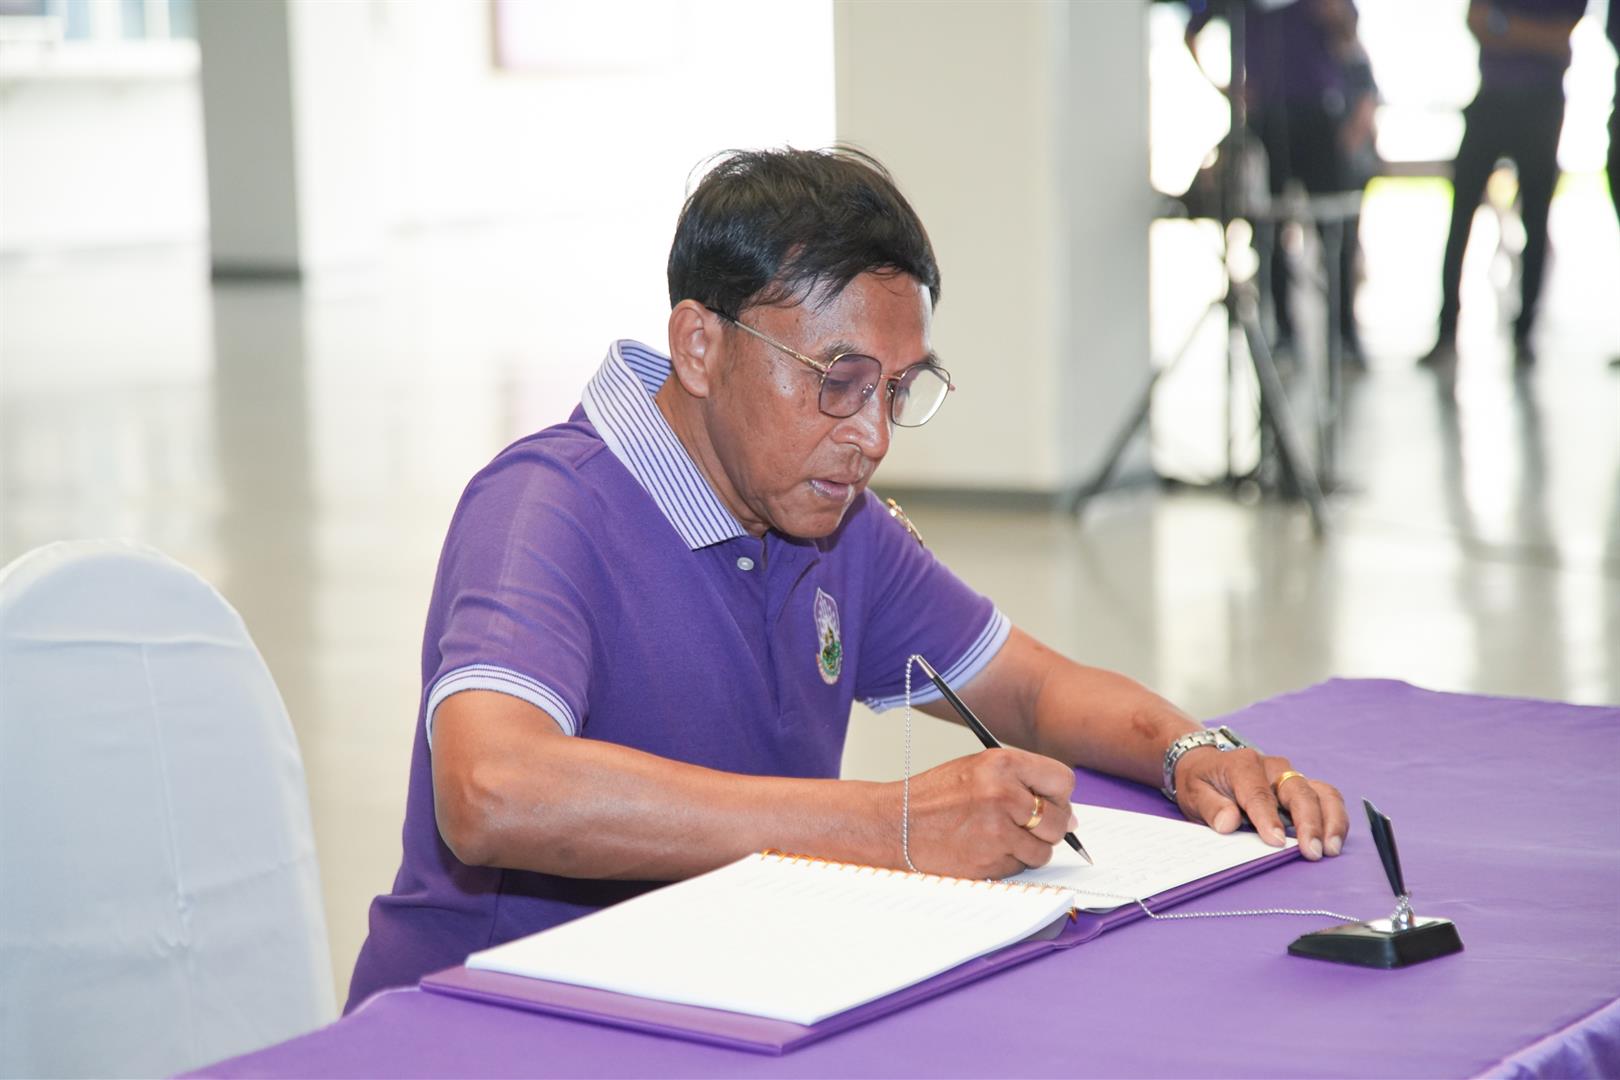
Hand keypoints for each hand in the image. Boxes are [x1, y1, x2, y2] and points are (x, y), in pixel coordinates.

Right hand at [895, 747, 1076, 878]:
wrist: (896, 825)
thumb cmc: (935, 797)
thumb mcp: (977, 769)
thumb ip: (1022, 782)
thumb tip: (1070, 817)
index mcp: (1002, 763)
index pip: (1062, 780)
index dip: (1057, 794)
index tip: (1049, 801)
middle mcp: (1004, 794)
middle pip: (1059, 819)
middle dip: (1048, 826)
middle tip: (1022, 824)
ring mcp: (998, 831)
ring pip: (1044, 849)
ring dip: (1029, 848)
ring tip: (998, 836)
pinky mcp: (991, 861)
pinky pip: (1020, 867)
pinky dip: (1008, 862)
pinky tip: (984, 848)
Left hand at [1173, 747, 1347, 860]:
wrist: (1206, 765)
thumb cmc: (1201, 781)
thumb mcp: (1194, 793)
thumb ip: (1211, 807)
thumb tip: (1229, 823)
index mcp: (1243, 765)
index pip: (1259, 793)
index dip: (1268, 818)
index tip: (1275, 842)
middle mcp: (1273, 767)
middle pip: (1298, 791)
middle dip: (1308, 823)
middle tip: (1312, 852)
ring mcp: (1291, 776)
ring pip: (1321, 792)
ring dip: (1331, 821)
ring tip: (1331, 849)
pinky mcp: (1302, 787)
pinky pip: (1326, 798)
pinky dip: (1335, 818)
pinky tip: (1333, 841)